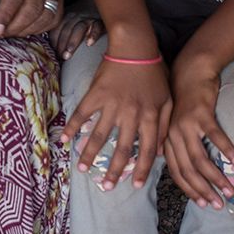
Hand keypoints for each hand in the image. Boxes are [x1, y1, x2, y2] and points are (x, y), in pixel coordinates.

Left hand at [52, 0, 103, 59]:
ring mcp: (87, 18)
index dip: (54, 43)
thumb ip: (60, 30)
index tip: (54, 55)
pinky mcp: (100, 21)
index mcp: (65, 17)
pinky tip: (89, 43)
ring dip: (73, 41)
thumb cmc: (79, 15)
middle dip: (62, 45)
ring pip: (78, 29)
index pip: (56, 31)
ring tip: (69, 53)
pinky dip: (92, 35)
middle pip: (66, 31)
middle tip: (60, 58)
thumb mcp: (68, 18)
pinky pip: (96, 27)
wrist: (95, 0)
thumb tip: (52, 48)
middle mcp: (75, 17)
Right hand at [61, 56, 170, 190]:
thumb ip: (164, 125)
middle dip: (114, 171)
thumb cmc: (154, 72)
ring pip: (99, 135)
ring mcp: (112, 105)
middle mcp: (131, 114)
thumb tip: (160, 150)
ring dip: (90, 154)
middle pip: (122, 148)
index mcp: (151, 117)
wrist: (135, 46)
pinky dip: (72, 126)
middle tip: (106, 187)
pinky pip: (83, 114)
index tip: (133, 185)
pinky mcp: (96, 94)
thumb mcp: (168, 98)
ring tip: (83, 170)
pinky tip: (65, 139)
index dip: (141, 169)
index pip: (147, 150)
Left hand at [164, 57, 233, 208]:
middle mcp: (173, 135)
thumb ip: (180, 147)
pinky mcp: (201, 114)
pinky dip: (226, 150)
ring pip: (200, 159)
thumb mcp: (177, 126)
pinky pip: (215, 137)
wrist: (190, 73)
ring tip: (230, 190)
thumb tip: (190, 172)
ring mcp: (186, 125)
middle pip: (188, 170)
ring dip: (216, 177)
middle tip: (219, 204)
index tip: (204, 204)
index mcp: (167, 141)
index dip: (190, 190)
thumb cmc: (187, 103)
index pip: (177, 173)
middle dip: (203, 190)